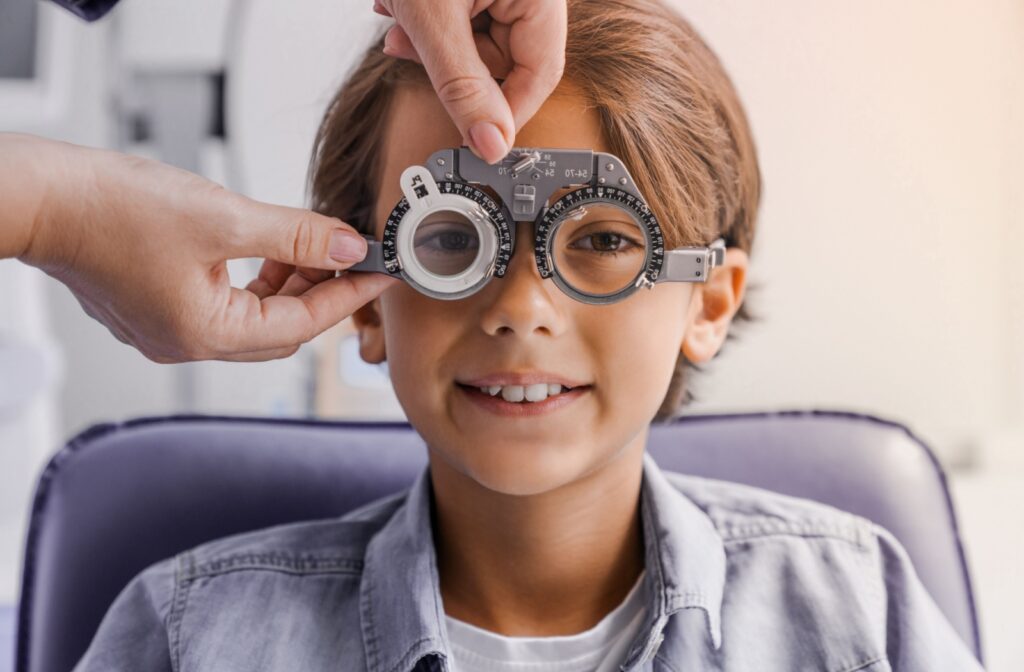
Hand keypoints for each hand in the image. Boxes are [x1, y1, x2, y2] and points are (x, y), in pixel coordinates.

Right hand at [7, 134, 398, 362]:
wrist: (40, 198)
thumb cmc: (111, 209)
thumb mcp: (223, 218)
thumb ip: (294, 236)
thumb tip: (347, 246)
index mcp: (207, 334)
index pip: (303, 324)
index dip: (349, 296)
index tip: (382, 274)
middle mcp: (188, 342)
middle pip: (280, 329)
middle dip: (322, 294)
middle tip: (352, 258)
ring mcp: (168, 328)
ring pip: (252, 318)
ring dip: (287, 285)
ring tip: (312, 247)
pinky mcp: (155, 307)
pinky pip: (224, 305)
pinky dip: (254, 283)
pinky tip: (268, 251)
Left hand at [374, 0, 566, 163]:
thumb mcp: (434, 20)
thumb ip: (462, 86)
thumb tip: (491, 147)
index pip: (539, 75)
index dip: (503, 113)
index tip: (472, 139)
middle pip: (506, 59)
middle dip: (449, 63)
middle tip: (406, 49)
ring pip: (479, 40)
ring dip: (432, 40)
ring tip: (397, 17)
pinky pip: (466, 18)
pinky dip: (433, 20)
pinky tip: (403, 7)